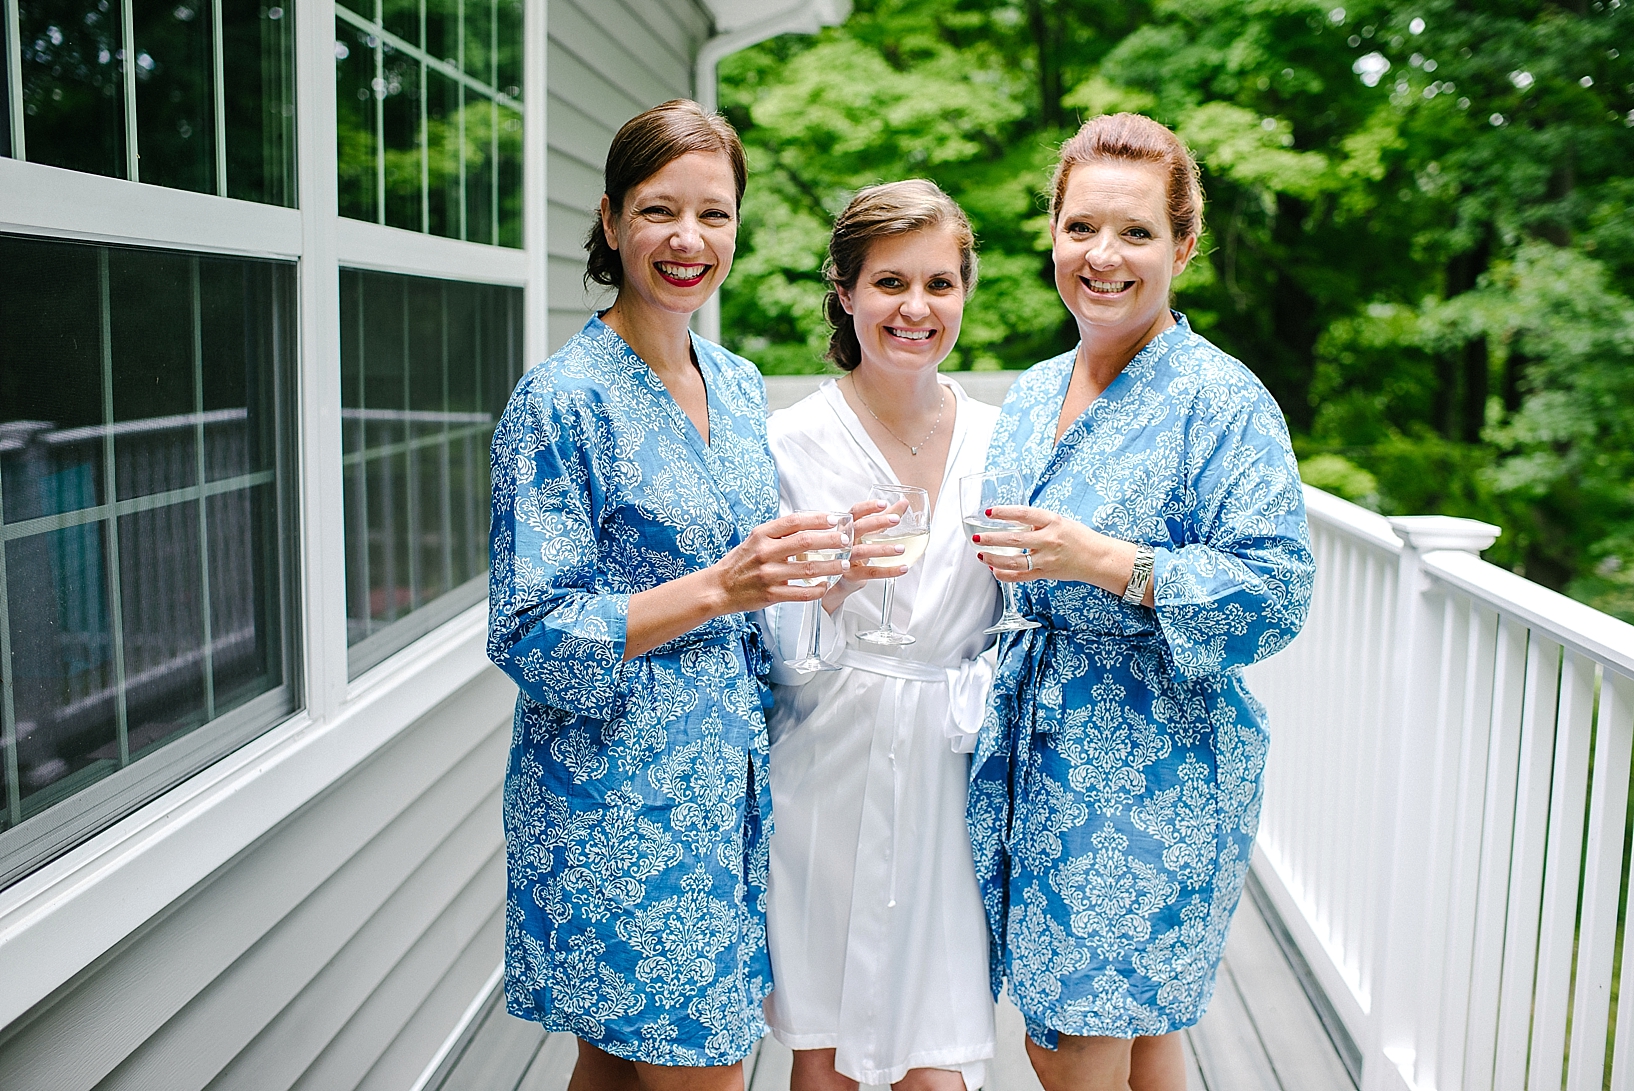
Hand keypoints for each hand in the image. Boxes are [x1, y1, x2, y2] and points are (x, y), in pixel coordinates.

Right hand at [708, 512, 850, 612]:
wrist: (719, 588)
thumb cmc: (741, 562)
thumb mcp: (755, 540)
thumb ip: (779, 533)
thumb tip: (810, 523)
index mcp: (761, 535)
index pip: (794, 521)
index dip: (817, 518)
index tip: (835, 518)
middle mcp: (764, 552)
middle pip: (804, 542)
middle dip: (830, 540)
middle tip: (847, 539)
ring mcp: (768, 575)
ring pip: (807, 569)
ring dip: (830, 566)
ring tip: (844, 563)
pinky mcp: (771, 595)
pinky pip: (800, 593)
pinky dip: (816, 590)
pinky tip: (825, 586)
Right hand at [824, 499, 906, 611]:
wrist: (837, 579)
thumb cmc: (853, 550)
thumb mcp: (867, 532)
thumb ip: (885, 518)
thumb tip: (904, 502)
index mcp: (847, 527)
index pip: (855, 512)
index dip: (868, 507)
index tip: (883, 503)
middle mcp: (843, 541)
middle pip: (858, 528)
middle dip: (877, 522)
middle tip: (896, 519)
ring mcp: (844, 558)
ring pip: (863, 551)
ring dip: (883, 549)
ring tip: (901, 548)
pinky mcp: (850, 576)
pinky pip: (870, 572)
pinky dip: (888, 571)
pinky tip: (902, 568)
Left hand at [973, 505, 1140, 600]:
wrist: (1097, 558)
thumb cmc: (1077, 537)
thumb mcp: (1059, 521)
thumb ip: (1037, 523)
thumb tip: (1011, 522)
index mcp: (1052, 522)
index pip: (1024, 514)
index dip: (1005, 512)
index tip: (989, 512)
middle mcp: (1049, 540)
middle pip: (1014, 540)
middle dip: (992, 539)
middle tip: (976, 537)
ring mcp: (1047, 559)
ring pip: (1014, 561)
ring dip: (994, 558)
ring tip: (981, 554)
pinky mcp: (1046, 574)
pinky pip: (1021, 576)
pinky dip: (1005, 574)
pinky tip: (994, 570)